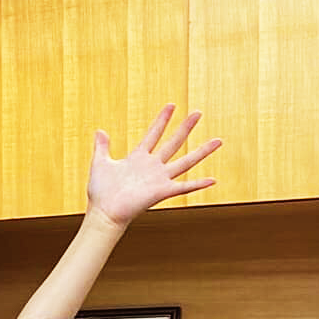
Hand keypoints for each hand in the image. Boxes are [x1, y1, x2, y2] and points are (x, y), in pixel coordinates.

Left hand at [86, 105, 219, 227]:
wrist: (103, 213)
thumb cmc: (100, 192)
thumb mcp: (100, 163)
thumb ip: (102, 147)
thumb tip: (99, 130)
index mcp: (138, 158)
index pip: (154, 134)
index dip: (162, 120)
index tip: (171, 105)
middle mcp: (152, 167)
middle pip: (173, 142)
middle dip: (185, 127)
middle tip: (198, 113)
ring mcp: (159, 179)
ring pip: (185, 162)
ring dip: (202, 152)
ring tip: (218, 140)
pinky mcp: (161, 192)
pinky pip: (183, 187)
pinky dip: (197, 184)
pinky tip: (212, 180)